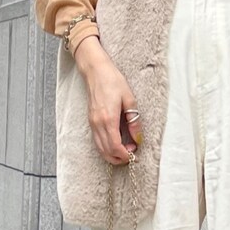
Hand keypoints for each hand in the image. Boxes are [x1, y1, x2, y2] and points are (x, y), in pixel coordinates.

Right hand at [73, 37, 141, 163]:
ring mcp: (92, 123)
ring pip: (100, 148)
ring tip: (126, 149)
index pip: (114, 146)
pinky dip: (106, 147)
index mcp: (108, 119)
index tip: (134, 153)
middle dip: (119, 158)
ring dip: (112, 154)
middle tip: (131, 154)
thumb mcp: (129, 99)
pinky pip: (97, 141)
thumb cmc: (113, 81)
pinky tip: (116, 143)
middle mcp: (98, 124)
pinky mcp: (91, 121)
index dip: (124, 154)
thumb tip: (138, 138)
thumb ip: (134, 121)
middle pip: (106, 151)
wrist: (96, 71)